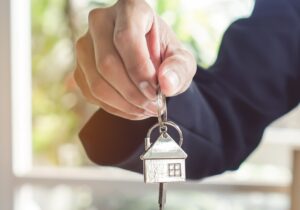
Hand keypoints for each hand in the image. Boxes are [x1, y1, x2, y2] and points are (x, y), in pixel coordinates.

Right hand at [74, 0, 195, 119]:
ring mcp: (85, 45)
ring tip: (145, 109)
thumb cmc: (165, 56)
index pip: (126, 38)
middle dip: (133, 93)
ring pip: (97, 83)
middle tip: (154, 105)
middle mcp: (101, 21)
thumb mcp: (181, 59)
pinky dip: (115, 108)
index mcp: (130, 9)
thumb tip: (166, 84)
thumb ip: (179, 69)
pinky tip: (132, 108)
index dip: (140, 70)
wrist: (148, 59)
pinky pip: (92, 94)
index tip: (155, 92)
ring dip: (124, 104)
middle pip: (107, 64)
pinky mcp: (79, 68)